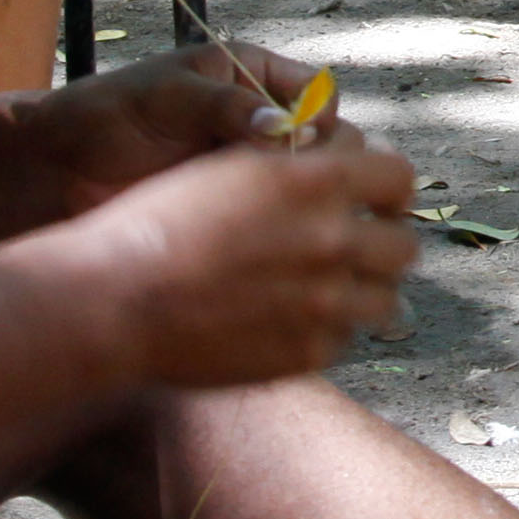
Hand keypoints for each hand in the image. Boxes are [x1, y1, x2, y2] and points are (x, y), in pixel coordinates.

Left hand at [16, 42, 325, 210]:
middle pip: (326, 141)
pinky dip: (276, 226)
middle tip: (282, 189)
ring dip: (297, 200)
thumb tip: (283, 126)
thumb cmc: (105, 117)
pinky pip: (275, 216)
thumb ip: (222, 106)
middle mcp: (260, 117)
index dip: (316, 120)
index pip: (316, 94)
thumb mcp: (165, 99)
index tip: (292, 145)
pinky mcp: (234, 206)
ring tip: (267, 217)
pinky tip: (258, 240)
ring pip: (306, 184)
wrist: (56, 172)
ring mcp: (248, 164)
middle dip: (316, 165)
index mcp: (251, 73)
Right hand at [19, 129, 419, 387]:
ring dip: (364, 293)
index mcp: (315, 180)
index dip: (386, 190)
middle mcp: (331, 239)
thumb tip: (337, 164)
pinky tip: (291, 321)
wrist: (113, 298)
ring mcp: (324, 302)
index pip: (398, 178)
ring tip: (329, 291)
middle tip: (354, 250)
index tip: (372, 200)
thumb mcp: (228, 168)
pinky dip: (327, 332)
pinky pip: (344, 341)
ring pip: (386, 300)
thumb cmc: (157, 224)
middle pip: (404, 245)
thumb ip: (293, 167)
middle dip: (382, 244)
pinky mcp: (307, 353)